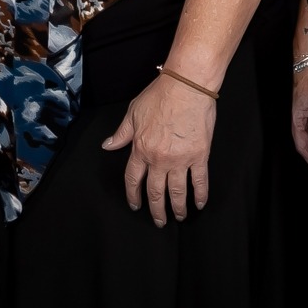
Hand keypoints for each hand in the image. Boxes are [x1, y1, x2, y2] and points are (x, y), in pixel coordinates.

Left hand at [102, 73, 215, 226]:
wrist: (186, 87)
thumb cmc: (160, 96)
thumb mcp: (133, 113)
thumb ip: (121, 134)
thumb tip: (108, 145)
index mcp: (140, 149)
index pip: (133, 180)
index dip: (133, 195)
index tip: (135, 205)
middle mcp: (159, 159)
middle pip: (155, 192)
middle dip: (156, 209)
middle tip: (159, 221)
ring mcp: (180, 159)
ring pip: (177, 192)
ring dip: (177, 208)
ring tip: (179, 217)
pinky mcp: (199, 156)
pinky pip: (199, 181)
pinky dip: (199, 195)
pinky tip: (199, 204)